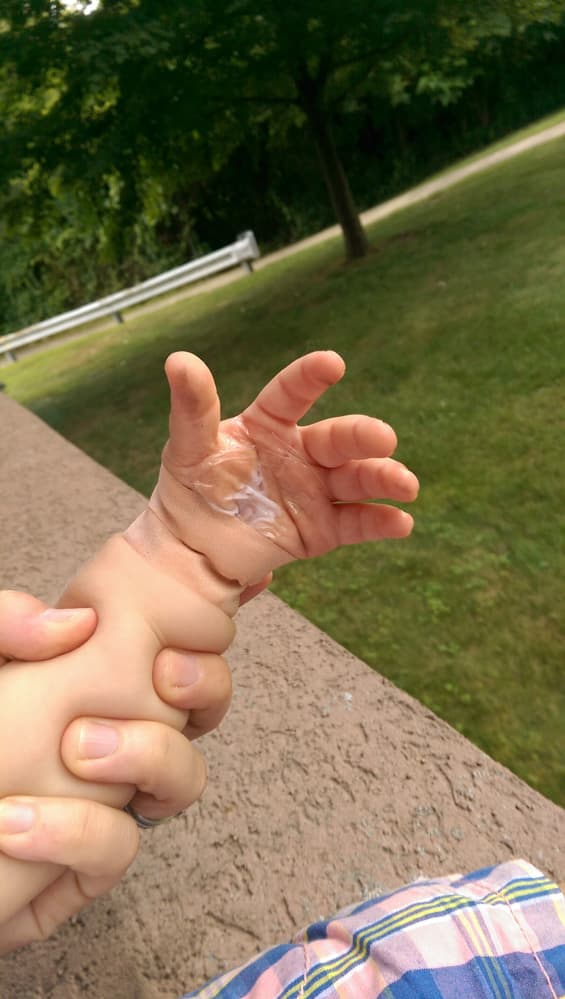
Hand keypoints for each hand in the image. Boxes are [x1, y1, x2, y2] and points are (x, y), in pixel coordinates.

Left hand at [0, 591, 233, 952]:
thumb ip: (11, 623)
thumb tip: (79, 623)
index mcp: (93, 689)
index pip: (176, 662)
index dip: (197, 659)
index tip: (167, 657)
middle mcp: (116, 741)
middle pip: (201, 711)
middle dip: (203, 689)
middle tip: (161, 680)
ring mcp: (108, 804)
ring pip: (184, 778)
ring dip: (150, 754)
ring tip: (74, 748)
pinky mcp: (85, 867)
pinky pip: (119, 847)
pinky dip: (76, 830)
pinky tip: (13, 822)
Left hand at [160, 350, 417, 572]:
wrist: (190, 553)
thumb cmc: (190, 491)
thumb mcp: (189, 446)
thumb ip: (192, 406)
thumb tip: (178, 360)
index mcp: (269, 423)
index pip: (292, 394)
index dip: (311, 378)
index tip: (332, 363)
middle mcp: (299, 452)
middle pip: (336, 439)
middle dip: (363, 437)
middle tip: (384, 438)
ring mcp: (314, 491)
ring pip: (355, 479)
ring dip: (383, 479)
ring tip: (405, 484)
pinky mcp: (322, 529)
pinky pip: (355, 523)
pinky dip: (380, 523)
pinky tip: (401, 523)